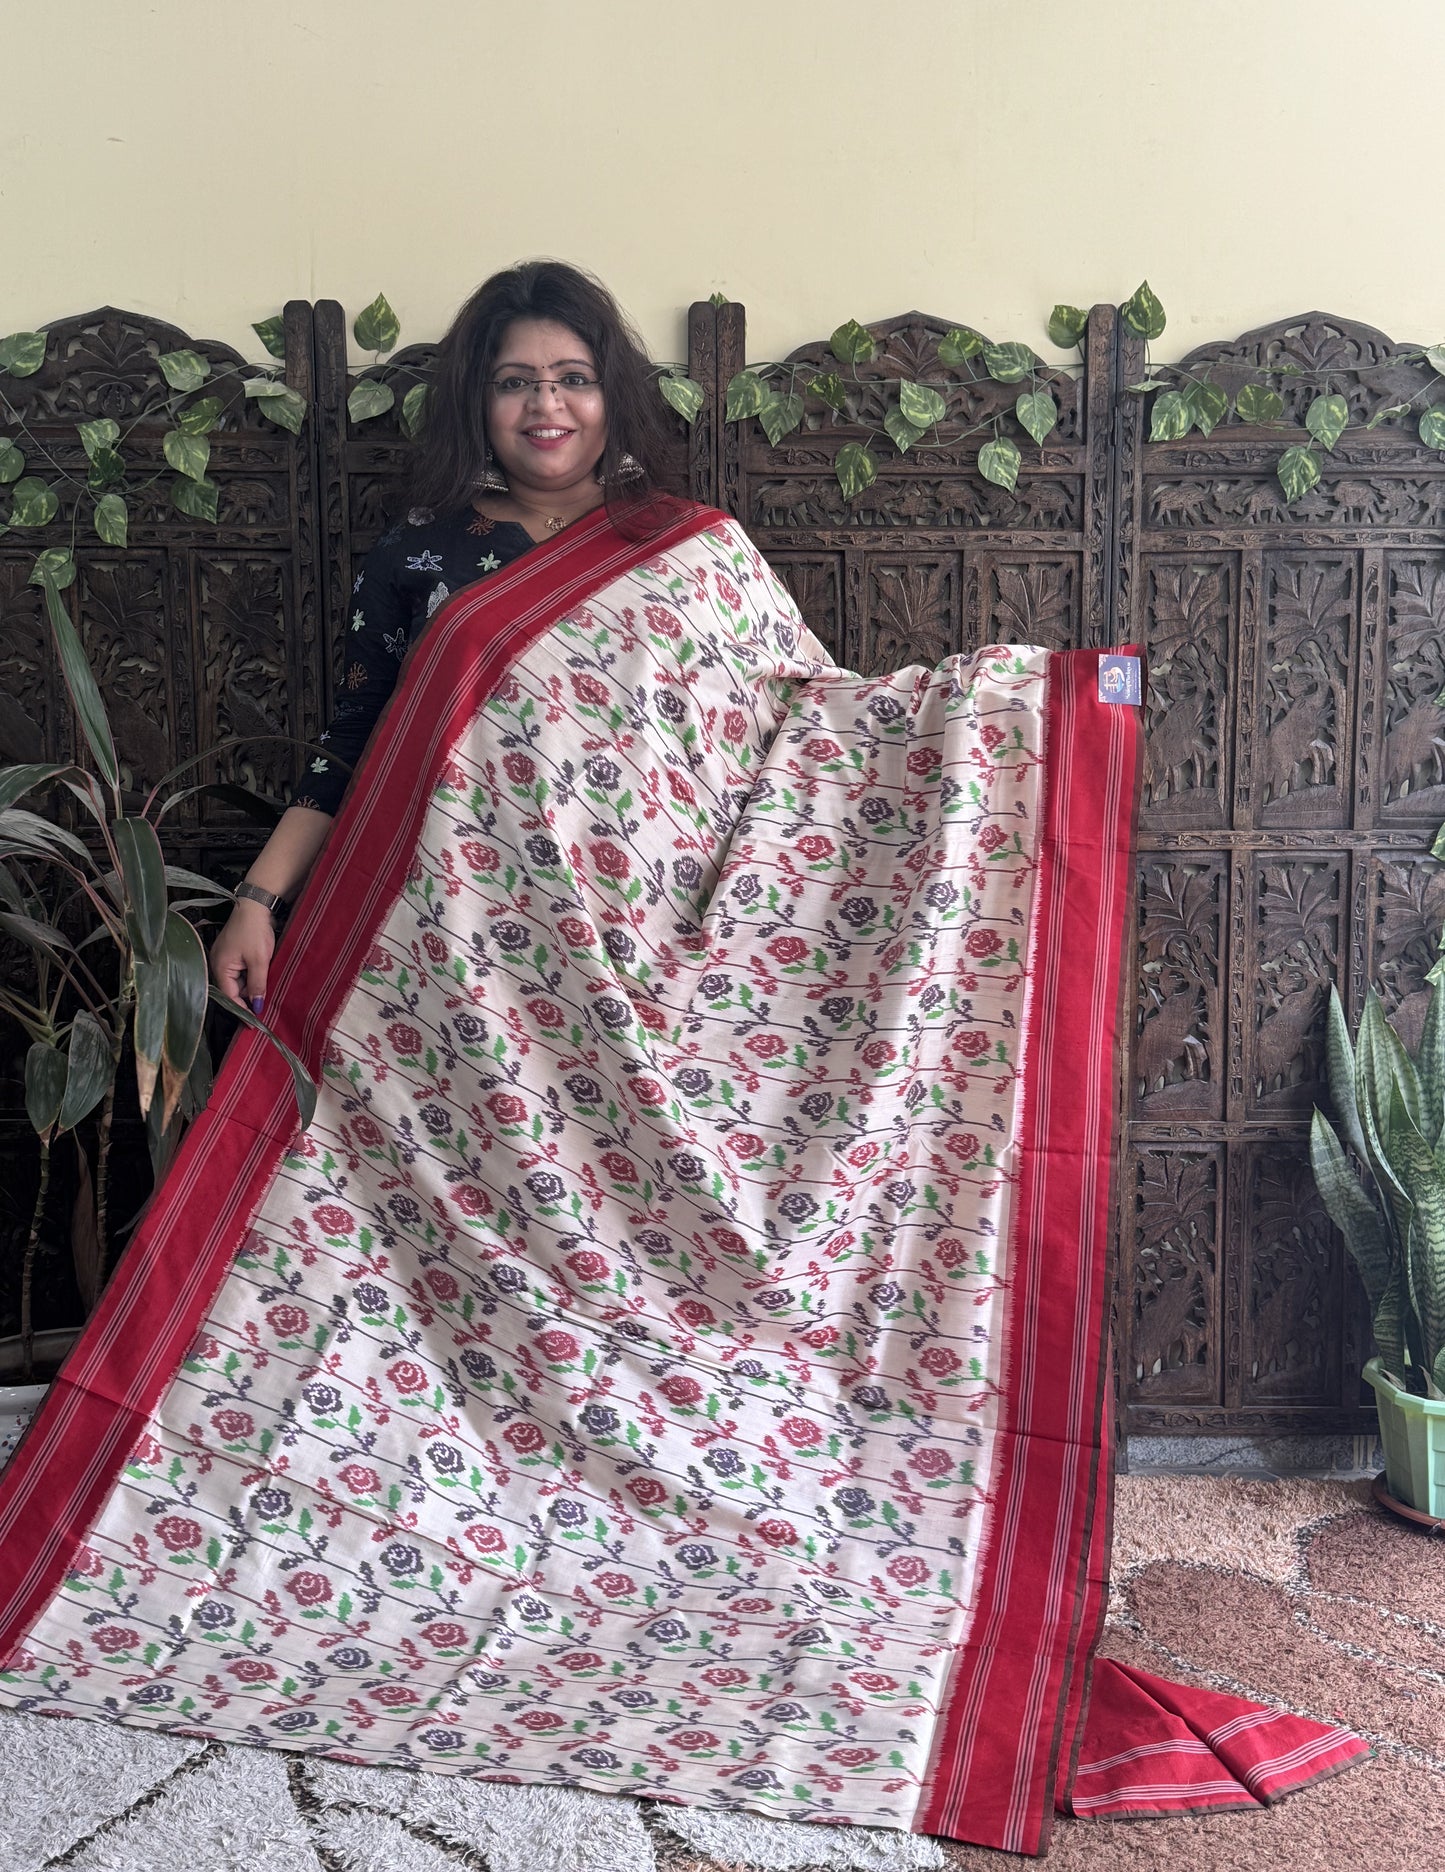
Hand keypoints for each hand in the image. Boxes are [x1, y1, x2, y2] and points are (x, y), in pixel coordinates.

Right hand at [210, 899, 276, 1013]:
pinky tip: (261, 979)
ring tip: (265, 995)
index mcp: (220, 967)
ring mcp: (224, 957)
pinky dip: (250, 976)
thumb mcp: (259, 960)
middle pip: (232, 989)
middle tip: (263, 1011)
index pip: (229, 996)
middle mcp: (218, 963)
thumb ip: (257, 984)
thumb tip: (257, 1006)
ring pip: (237, 980)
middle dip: (246, 999)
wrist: (255, 905)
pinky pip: (239, 971)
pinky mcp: (232, 952)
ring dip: (250, 987)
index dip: (242, 1010)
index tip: (254, 1023)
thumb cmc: (254, 931)